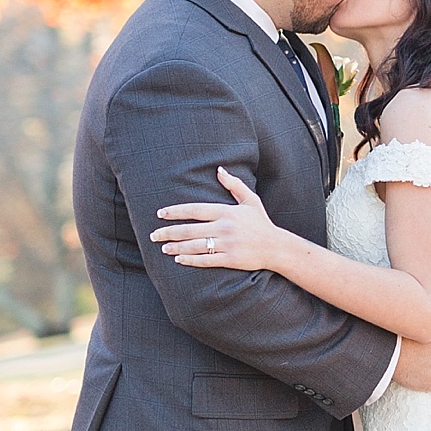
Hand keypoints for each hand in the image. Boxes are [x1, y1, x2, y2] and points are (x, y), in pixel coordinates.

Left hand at [152, 168, 283, 271]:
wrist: (276, 247)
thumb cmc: (261, 223)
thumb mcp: (250, 200)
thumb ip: (234, 184)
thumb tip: (219, 169)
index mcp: (226, 212)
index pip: (195, 210)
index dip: (175, 212)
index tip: (160, 214)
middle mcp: (224, 228)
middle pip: (190, 229)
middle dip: (169, 232)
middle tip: (153, 234)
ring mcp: (227, 245)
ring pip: (195, 246)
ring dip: (176, 246)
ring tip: (163, 247)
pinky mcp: (230, 259)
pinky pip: (206, 261)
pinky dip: (190, 260)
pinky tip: (178, 259)